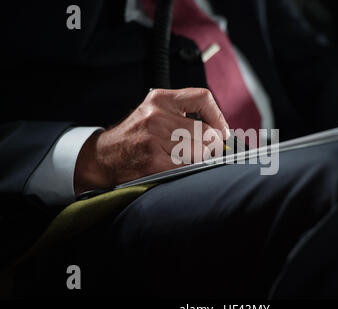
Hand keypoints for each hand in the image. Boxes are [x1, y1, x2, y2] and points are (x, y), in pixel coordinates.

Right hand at [74, 88, 229, 195]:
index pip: (203, 98)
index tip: (221, 130)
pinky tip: (178, 165)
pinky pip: (187, 166)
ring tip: (190, 157)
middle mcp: (157, 115)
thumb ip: (183, 114)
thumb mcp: (155, 112)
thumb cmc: (135, 135)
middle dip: (213, 144)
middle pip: (206, 131)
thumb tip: (219, 130)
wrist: (103, 156)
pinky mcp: (154, 161)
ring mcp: (155, 139)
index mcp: (160, 99)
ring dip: (202, 159)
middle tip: (209, 150)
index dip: (218, 116)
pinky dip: (189, 168)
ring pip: (200, 151)